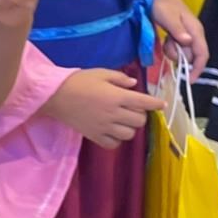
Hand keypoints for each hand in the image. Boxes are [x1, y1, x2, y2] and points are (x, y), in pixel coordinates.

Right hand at [43, 69, 164, 148]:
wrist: (56, 96)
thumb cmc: (78, 81)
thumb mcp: (101, 73)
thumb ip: (120, 78)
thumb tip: (134, 84)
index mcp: (117, 96)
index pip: (144, 102)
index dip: (156, 103)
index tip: (161, 104)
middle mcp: (114, 114)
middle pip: (140, 120)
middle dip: (141, 114)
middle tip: (134, 108)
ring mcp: (105, 127)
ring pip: (130, 134)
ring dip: (130, 127)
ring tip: (123, 120)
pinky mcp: (95, 136)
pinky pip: (114, 144)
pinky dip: (118, 139)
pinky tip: (113, 131)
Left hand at [151, 0, 208, 80]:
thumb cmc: (164, 5)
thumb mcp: (168, 18)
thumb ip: (178, 30)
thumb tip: (188, 42)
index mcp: (195, 31)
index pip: (202, 54)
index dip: (198, 69)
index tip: (189, 80)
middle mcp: (195, 35)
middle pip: (192, 56)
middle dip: (179, 56)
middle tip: (167, 45)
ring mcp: (189, 36)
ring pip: (184, 54)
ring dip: (174, 51)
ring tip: (166, 39)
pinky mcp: (182, 36)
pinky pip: (179, 48)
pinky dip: (171, 47)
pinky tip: (166, 38)